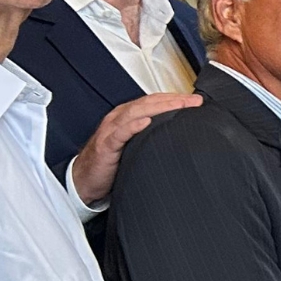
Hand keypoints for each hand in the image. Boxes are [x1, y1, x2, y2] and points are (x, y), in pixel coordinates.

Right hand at [70, 92, 200, 206]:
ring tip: (178, 106)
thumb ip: (152, 137)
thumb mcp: (136, 146)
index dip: (175, 99)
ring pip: (136, 113)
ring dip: (159, 108)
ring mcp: (111, 131)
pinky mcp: (105, 146)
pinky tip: (146, 122)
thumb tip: (179, 136)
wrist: (84, 181)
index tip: (196, 101)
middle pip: (148, 104)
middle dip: (173, 101)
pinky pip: (120, 133)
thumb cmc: (111, 164)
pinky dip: (133, 126)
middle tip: (194, 101)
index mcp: (127, 118)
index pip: (153, 102)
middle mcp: (118, 119)